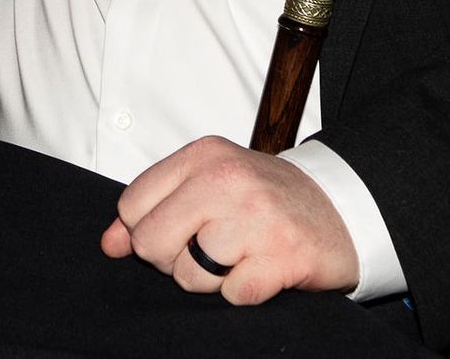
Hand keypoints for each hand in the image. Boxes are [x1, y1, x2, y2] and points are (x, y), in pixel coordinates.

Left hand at [100, 137, 357, 305]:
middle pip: (151, 242)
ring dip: (211, 278)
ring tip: (240, 256)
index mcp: (203, 156)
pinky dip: (243, 292)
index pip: (132, 206)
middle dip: (173, 259)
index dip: (148, 230)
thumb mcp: (207, 185)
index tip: (180, 231)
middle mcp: (227, 179)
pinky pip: (231, 295)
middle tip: (210, 249)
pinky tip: (261, 270)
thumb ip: (154, 208)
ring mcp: (256, 218)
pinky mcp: (282, 256)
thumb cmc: (265, 199)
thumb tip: (109, 244)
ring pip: (188, 275)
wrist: (340, 208)